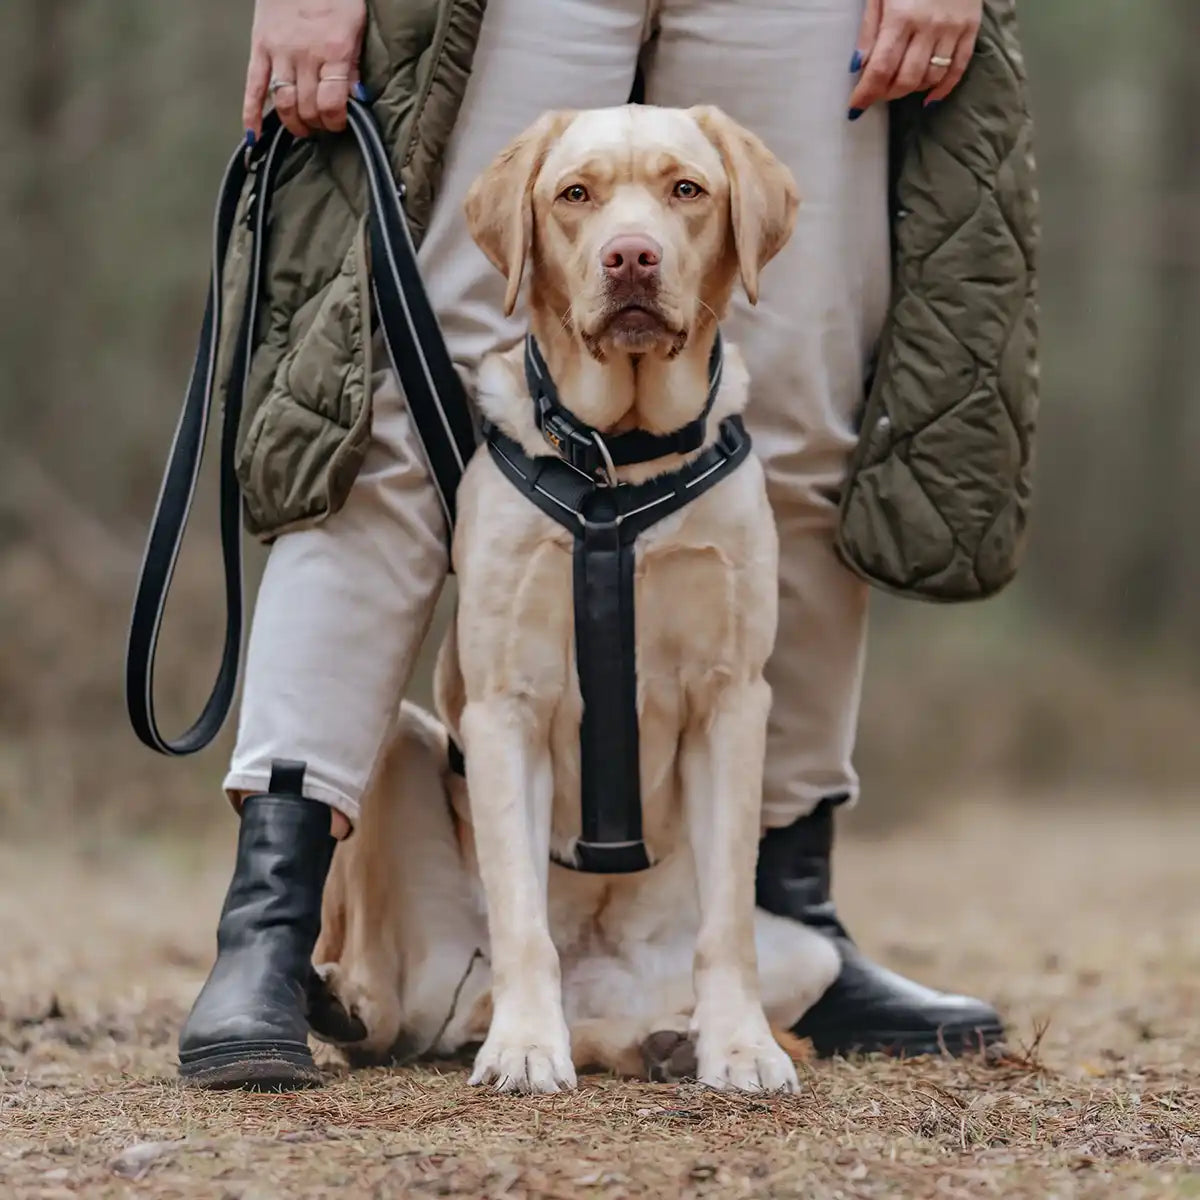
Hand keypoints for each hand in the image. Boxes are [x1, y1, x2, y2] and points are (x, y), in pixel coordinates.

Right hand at [243, 0, 365, 140]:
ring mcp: (279, 53)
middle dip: (317, 125)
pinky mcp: (259, 48)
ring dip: (293, 124)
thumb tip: (357, 99)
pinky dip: (251, 113)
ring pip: (283, 102)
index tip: (339, 124)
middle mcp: (304, 56)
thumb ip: (354, 65)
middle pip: (307, 108)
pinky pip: (253, 86)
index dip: (335, 122)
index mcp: (333, 51)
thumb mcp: (355, 27)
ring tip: (302, 129)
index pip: (331, 104)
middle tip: (322, 126)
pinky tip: (253, 135)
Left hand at [848, 0, 980, 116]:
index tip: (855, 108)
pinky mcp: (971, 28)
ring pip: (930, 78)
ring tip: (898, 87)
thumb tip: (857, 66)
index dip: (866, 93)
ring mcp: (952, 29)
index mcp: (901, 15)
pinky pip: (959, 68)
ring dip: (910, 91)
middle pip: (906, 79)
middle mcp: (928, 26)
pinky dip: (942, 89)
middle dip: (886, 94)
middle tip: (877, 93)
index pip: (881, 67)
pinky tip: (928, 99)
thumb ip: (869, 28)